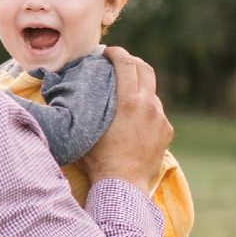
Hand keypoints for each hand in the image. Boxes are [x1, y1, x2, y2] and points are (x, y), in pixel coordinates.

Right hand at [78, 47, 172, 191]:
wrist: (122, 185)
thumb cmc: (98, 159)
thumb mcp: (86, 128)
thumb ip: (85, 108)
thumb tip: (69, 94)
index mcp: (129, 101)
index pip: (126, 63)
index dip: (116, 52)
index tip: (108, 51)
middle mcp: (148, 105)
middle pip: (145, 69)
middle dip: (132, 61)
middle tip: (119, 62)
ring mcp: (160, 118)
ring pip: (152, 93)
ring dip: (139, 90)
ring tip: (125, 97)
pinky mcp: (166, 131)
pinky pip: (157, 113)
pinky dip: (146, 112)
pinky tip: (135, 122)